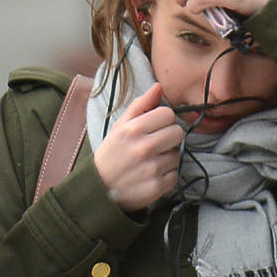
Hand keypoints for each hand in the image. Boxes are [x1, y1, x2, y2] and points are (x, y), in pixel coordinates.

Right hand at [93, 83, 183, 211]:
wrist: (98, 190)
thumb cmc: (112, 154)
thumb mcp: (120, 126)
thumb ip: (140, 105)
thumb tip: (159, 87)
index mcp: (133, 130)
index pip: (168, 114)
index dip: (163, 120)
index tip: (155, 128)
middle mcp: (143, 148)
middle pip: (178, 132)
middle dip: (169, 137)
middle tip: (156, 145)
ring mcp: (151, 168)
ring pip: (177, 154)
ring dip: (167, 158)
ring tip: (150, 161)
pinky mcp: (156, 187)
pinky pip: (175, 174)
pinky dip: (166, 175)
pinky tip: (152, 175)